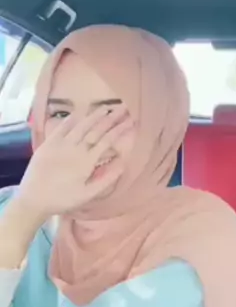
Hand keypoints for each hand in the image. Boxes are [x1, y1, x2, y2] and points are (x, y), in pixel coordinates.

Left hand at [18, 106, 133, 219]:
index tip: (130, 121)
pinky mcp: (48, 143)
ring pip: (81, 125)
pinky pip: (62, 127)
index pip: (107, 141)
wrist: (33, 199)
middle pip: (96, 129)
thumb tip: (123, 163)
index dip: (119, 130)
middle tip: (123, 108)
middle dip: (111, 118)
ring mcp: (61, 144)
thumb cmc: (62, 199)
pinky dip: (72, 119)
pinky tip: (79, 112)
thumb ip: (106, 179)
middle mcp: (75, 149)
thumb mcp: (87, 194)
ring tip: (106, 107)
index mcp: (86, 161)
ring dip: (94, 115)